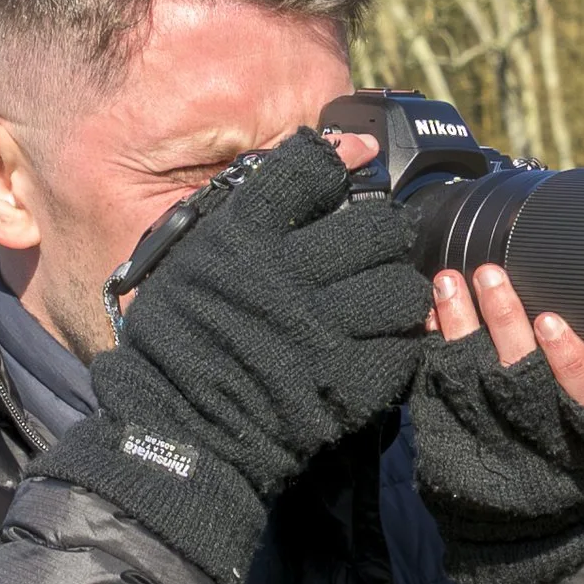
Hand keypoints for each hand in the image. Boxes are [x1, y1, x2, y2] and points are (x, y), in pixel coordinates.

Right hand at [31, 129, 429, 583]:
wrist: (179, 428)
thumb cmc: (184, 338)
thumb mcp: (198, 258)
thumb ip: (251, 208)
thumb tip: (326, 156)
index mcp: (242, 239)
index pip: (310, 170)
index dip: (336, 166)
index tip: (347, 174)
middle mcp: (285, 278)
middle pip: (377, 228)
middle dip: (383, 235)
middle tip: (373, 251)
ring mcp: (321, 333)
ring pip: (402, 289)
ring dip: (399, 291)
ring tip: (380, 301)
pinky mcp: (347, 384)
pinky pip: (404, 349)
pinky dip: (399, 344)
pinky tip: (377, 344)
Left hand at [410, 264, 583, 583]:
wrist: (540, 531)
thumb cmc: (582, 458)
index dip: (568, 359)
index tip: (550, 321)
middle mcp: (540, 441)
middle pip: (518, 374)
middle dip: (502, 320)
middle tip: (489, 274)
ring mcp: (492, 447)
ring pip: (469, 380)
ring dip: (458, 325)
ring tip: (449, 284)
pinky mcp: (453, 450)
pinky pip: (437, 396)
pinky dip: (432, 354)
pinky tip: (430, 317)